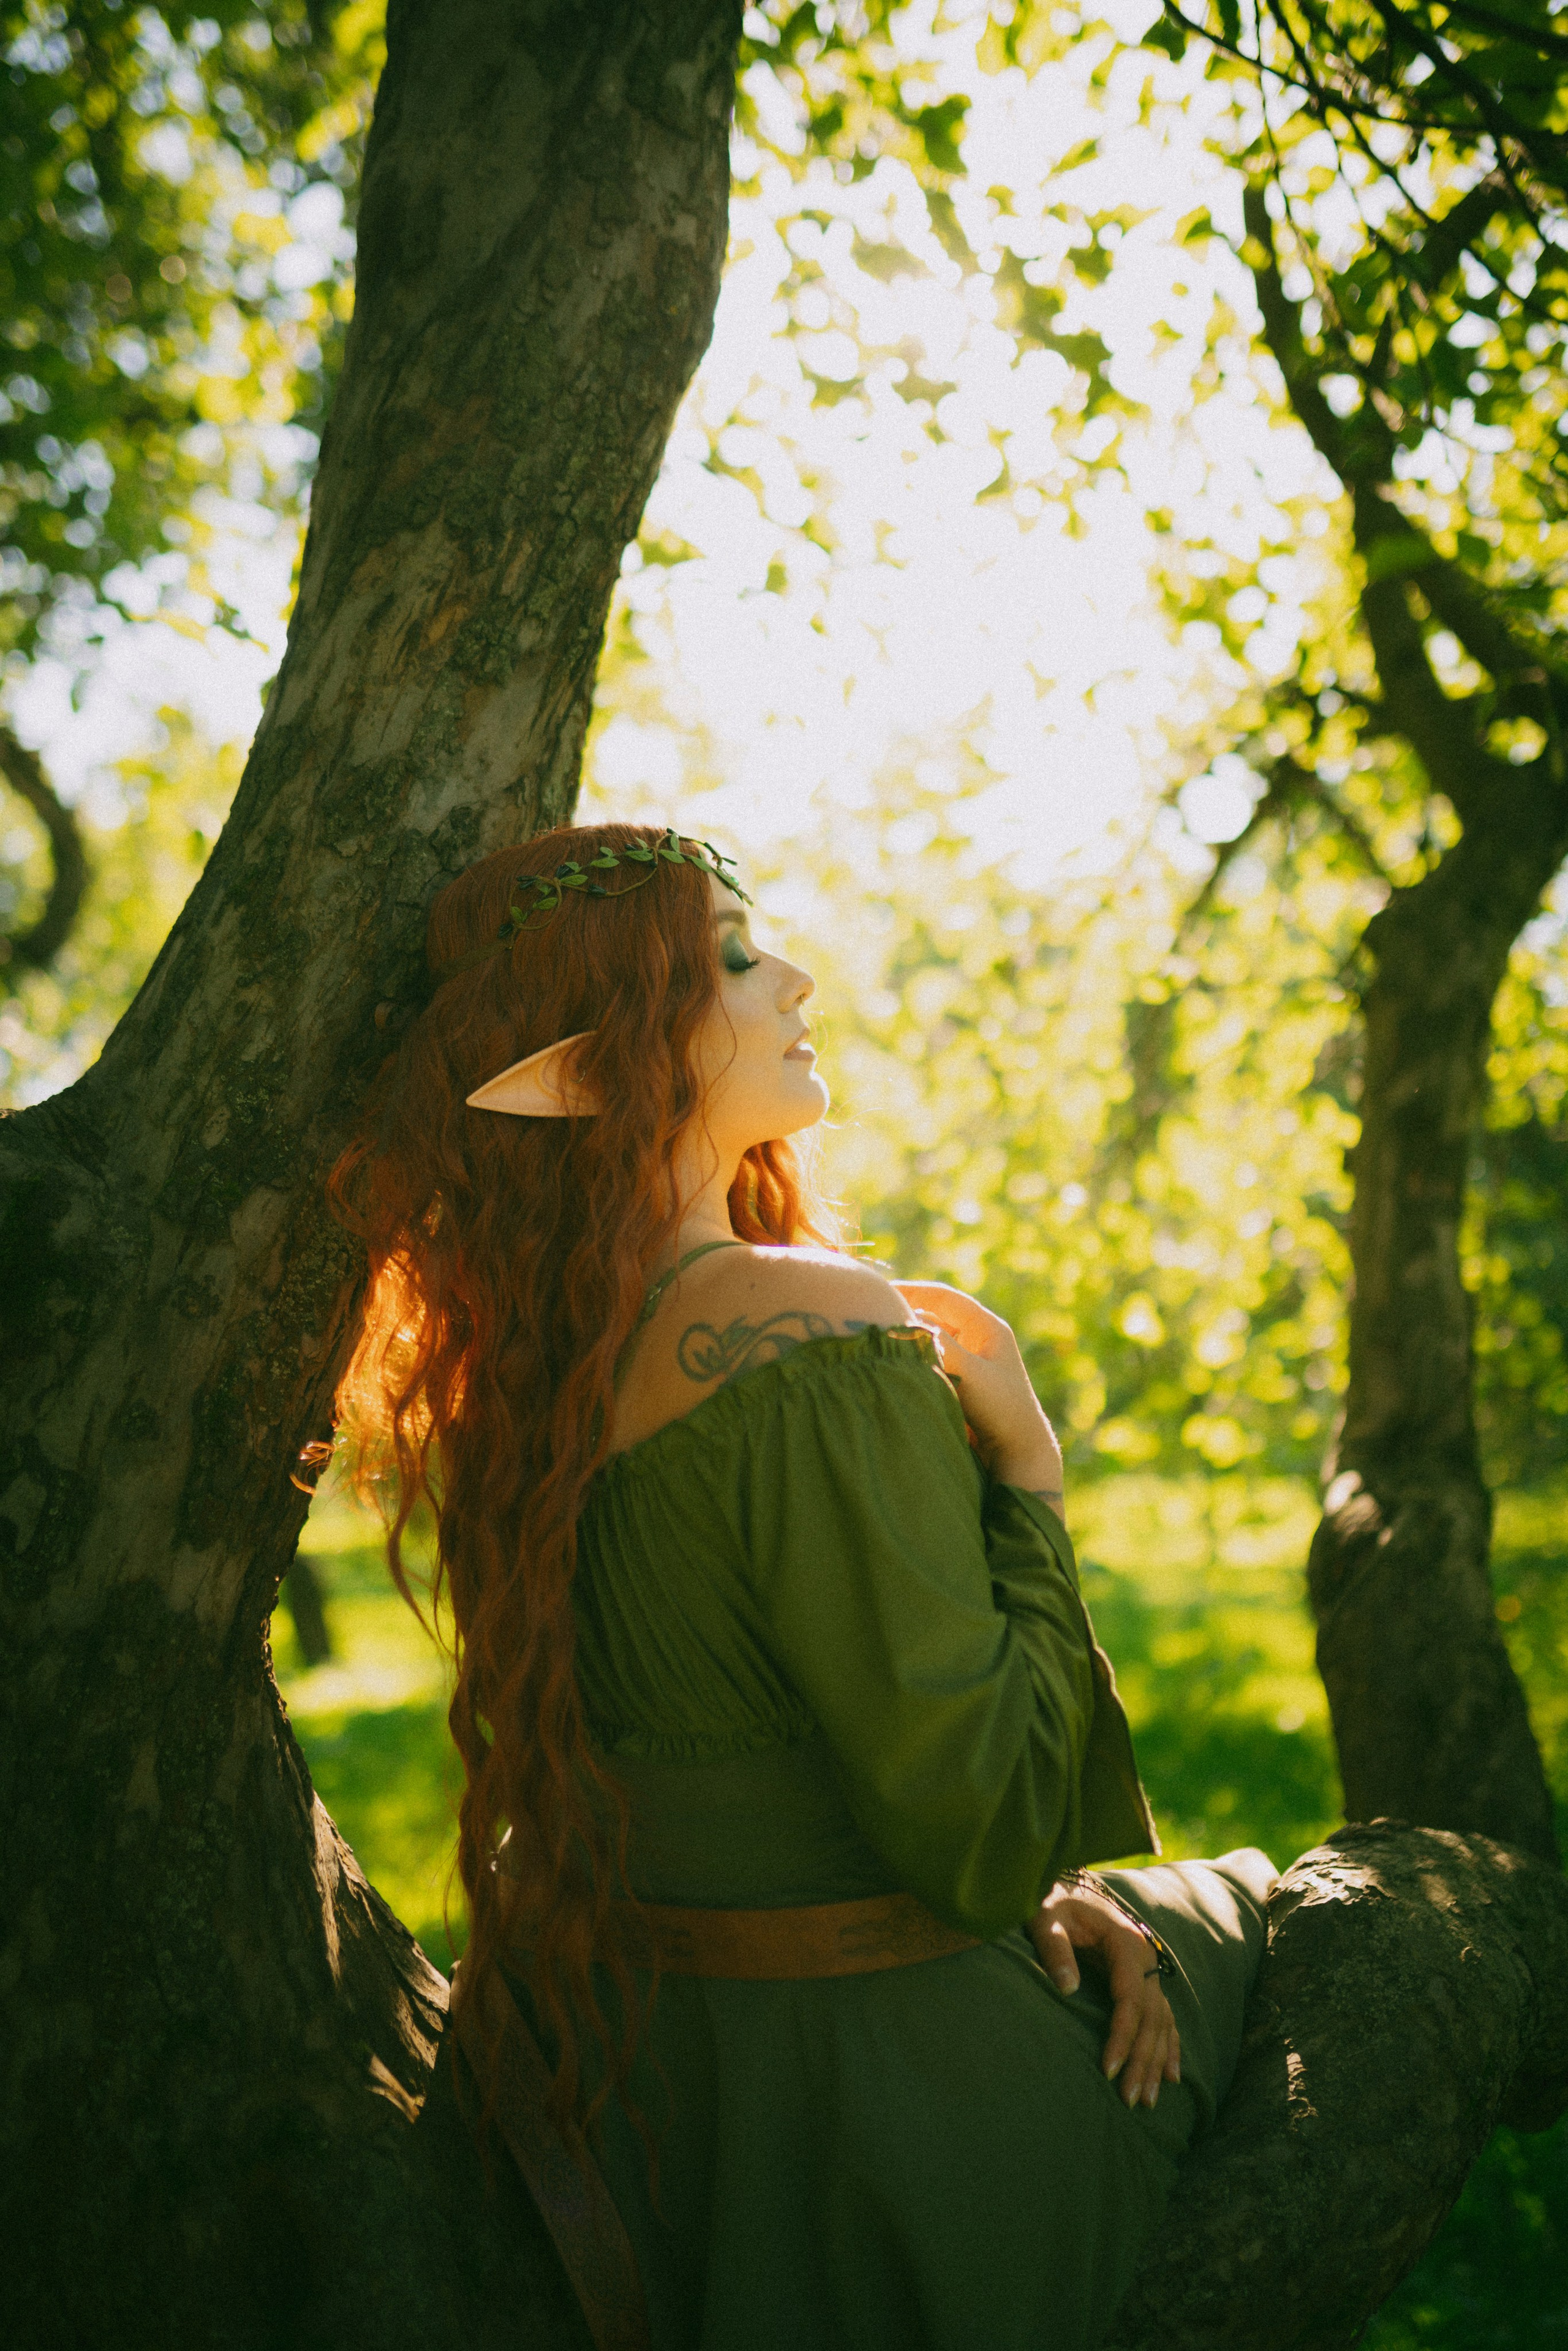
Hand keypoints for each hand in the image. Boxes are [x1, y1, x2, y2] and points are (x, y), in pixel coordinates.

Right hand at [894, 1280, 1062, 1505]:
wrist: (1018, 1454)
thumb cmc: (1002, 1411)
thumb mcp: (970, 1373)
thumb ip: (940, 1345)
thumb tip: (908, 1322)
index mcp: (987, 1328)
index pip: (943, 1298)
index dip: (912, 1290)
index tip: (880, 1291)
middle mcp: (977, 1340)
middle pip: (934, 1317)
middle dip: (905, 1315)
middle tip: (871, 1317)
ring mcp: (968, 1361)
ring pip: (930, 1340)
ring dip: (908, 1340)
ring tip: (877, 1342)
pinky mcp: (959, 1382)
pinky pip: (931, 1361)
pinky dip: (913, 1360)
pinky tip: (893, 1367)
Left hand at [1026, 1882, 1181, 2109]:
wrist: (1064, 1883)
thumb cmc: (1051, 1901)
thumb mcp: (1045, 1917)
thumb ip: (1055, 1949)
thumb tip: (1067, 1989)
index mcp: (1124, 1942)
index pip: (1129, 2000)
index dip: (1121, 2037)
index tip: (1108, 2070)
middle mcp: (1143, 1956)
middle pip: (1150, 2017)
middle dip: (1142, 2060)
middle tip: (1131, 2101)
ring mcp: (1147, 1966)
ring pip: (1160, 2021)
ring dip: (1156, 2061)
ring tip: (1149, 2101)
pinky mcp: (1142, 1975)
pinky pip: (1162, 2016)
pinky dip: (1168, 2046)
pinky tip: (1171, 2075)